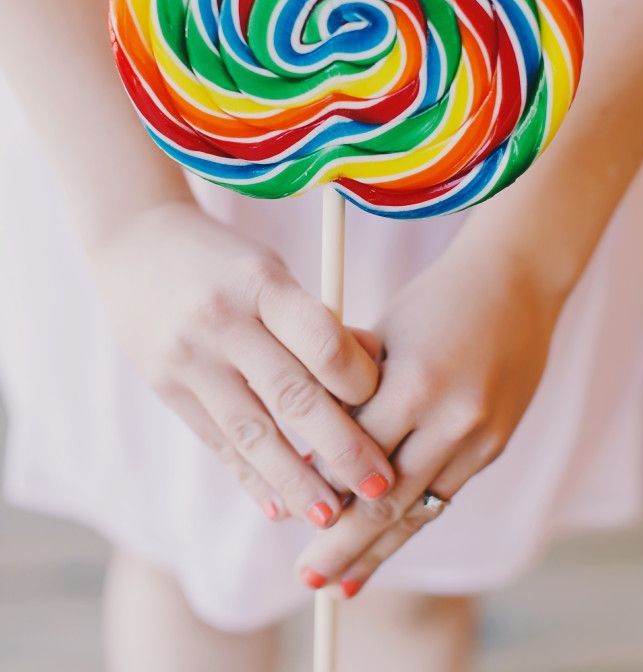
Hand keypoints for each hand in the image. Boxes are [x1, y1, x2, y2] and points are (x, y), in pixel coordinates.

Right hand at [92, 200, 393, 526]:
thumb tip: (369, 380)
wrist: (137, 245)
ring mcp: (189, 358)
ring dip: (297, 482)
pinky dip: (251, 477)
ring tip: (332, 516)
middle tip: (379, 488)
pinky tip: (279, 506)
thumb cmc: (227, 260)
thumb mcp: (272, 270)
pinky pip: (217, 441)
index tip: (385, 406)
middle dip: (342, 450)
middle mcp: (222, 321)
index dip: (360, 382)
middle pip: (293, 397)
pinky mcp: (167, 388)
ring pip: (252, 433)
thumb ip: (312, 323)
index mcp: (260, 282)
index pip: (322, 342)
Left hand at [295, 221, 565, 594]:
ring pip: (419, 509)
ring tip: (342, 584)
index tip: (289, 512)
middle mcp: (452, 418)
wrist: (517, 285)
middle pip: (386, 499)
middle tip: (306, 580)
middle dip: (344, 544)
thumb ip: (349, 385)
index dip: (320, 488)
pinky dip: (412, 522)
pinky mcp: (494, 446)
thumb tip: (308, 443)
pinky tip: (386, 547)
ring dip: (378, 550)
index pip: (354, 454)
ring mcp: (479, 438)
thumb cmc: (435, 300)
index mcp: (415, 382)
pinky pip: (445, 494)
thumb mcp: (385, 331)